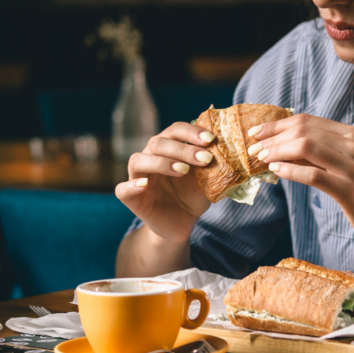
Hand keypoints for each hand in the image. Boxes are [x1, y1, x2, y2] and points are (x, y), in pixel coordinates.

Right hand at [115, 122, 213, 242]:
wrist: (183, 222)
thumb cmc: (194, 195)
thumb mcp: (208, 178)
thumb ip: (214, 163)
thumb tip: (231, 147)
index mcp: (168, 147)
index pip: (175, 130)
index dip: (191, 132)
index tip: (211, 139)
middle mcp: (151, 157)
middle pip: (158, 143)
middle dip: (183, 149)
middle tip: (205, 159)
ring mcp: (138, 176)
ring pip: (138, 160)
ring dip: (161, 162)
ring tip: (183, 170)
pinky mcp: (131, 198)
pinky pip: (122, 189)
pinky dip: (131, 185)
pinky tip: (145, 185)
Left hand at [247, 113, 353, 260]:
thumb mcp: (347, 165)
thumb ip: (321, 154)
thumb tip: (284, 150)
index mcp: (352, 134)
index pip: (308, 120)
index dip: (278, 124)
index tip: (257, 132)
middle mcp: (352, 144)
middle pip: (303, 130)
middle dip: (272, 136)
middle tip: (252, 148)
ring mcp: (352, 165)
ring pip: (305, 147)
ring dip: (277, 151)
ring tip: (261, 159)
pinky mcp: (349, 189)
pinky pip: (313, 174)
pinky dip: (290, 171)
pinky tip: (277, 171)